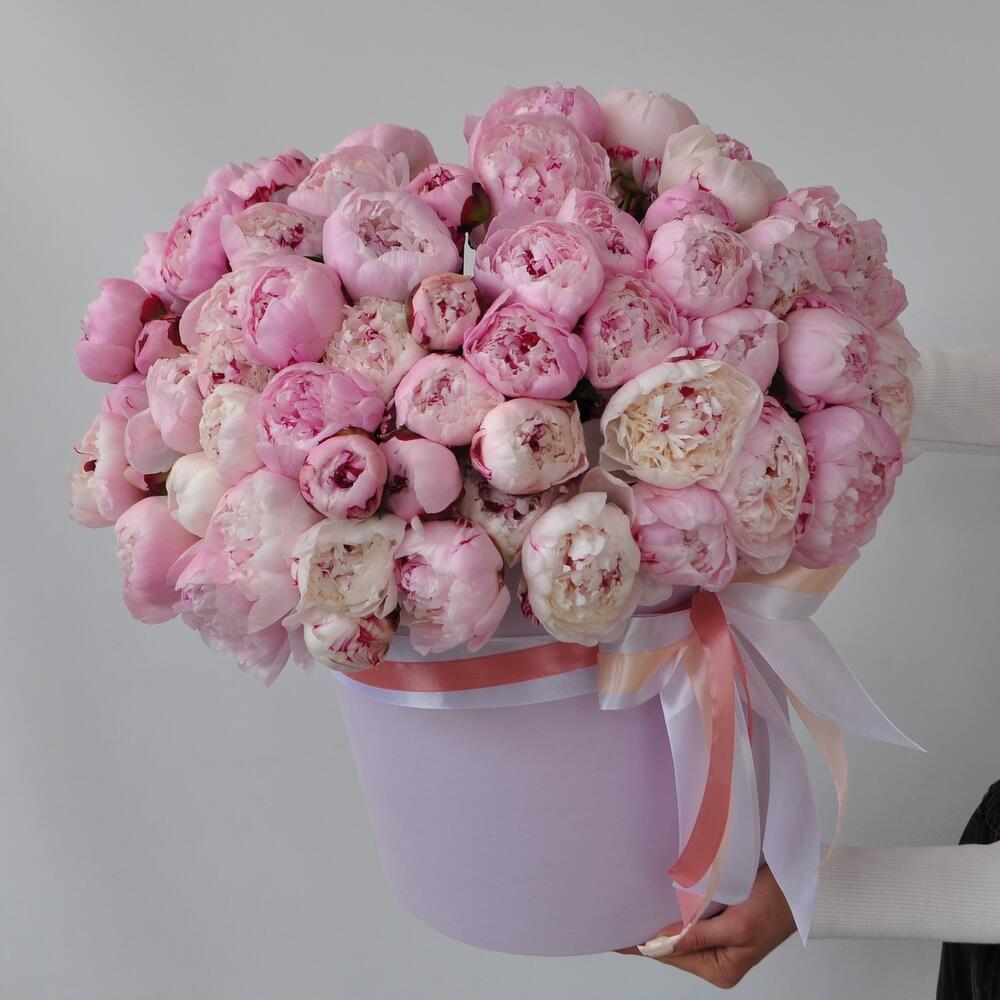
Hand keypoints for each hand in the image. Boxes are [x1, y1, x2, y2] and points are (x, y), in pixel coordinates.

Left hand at [617, 865, 795, 989]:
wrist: (800, 885)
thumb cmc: (776, 904)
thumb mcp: (736, 923)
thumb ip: (698, 936)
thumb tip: (661, 946)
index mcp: (720, 968)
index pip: (670, 956)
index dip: (642, 946)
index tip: (616, 940)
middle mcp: (717, 961)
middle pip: (673, 948)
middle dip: (649, 935)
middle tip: (621, 916)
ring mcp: (720, 944)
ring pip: (680, 934)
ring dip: (662, 922)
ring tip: (634, 910)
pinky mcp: (723, 926)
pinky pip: (691, 923)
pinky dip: (677, 914)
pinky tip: (661, 903)